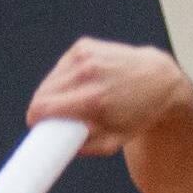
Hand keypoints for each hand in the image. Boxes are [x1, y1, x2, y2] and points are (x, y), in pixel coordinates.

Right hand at [26, 38, 189, 156]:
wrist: (158, 81)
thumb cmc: (137, 113)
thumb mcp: (114, 141)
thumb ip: (84, 146)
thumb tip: (57, 145)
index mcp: (93, 100)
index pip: (43, 107)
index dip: (35, 119)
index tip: (37, 126)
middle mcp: (87, 73)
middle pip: (42, 93)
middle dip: (44, 108)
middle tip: (56, 118)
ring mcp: (85, 56)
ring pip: (49, 80)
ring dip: (53, 93)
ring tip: (72, 102)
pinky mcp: (84, 46)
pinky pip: (60, 67)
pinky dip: (64, 78)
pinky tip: (80, 84)